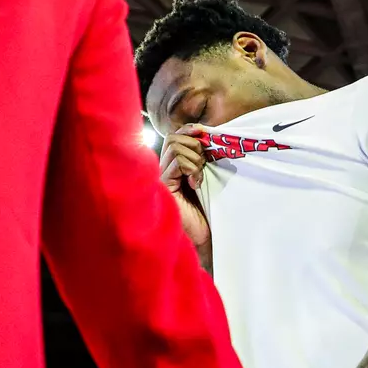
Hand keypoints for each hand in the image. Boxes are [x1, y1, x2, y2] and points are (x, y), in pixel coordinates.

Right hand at [159, 126, 209, 251]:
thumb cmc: (207, 210)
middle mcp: (163, 170)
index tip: (205, 132)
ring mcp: (160, 178)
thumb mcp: (207, 178)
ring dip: (195, 158)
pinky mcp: (162, 186)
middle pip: (174, 138)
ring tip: (200, 177)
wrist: (203, 237)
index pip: (176, 136)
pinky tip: (195, 184)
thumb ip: (203, 159)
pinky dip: (191, 169)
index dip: (191, 130)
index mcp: (173, 166)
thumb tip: (206, 133)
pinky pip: (177, 163)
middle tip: (205, 163)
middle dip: (195, 145)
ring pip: (176, 147)